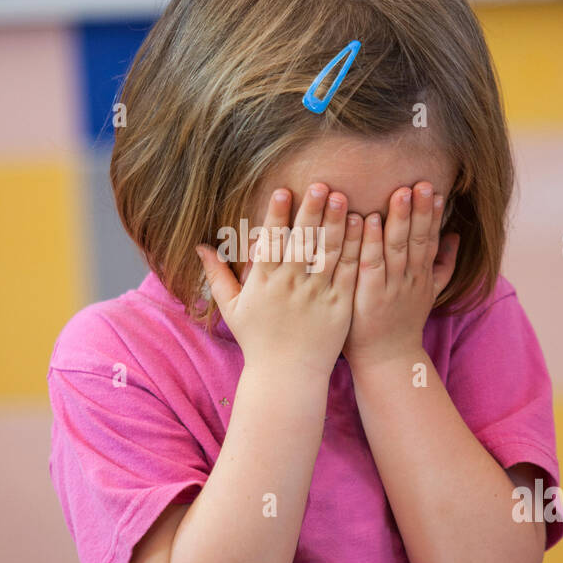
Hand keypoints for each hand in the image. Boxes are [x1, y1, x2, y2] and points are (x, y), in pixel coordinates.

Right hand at [196, 184, 361, 379]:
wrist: (286, 377)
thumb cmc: (257, 341)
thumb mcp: (231, 308)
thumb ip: (216, 276)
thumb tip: (200, 247)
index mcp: (264, 283)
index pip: (271, 243)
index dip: (277, 216)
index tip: (283, 191)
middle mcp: (290, 286)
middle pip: (302, 242)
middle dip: (311, 212)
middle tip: (321, 185)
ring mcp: (317, 296)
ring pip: (328, 253)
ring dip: (335, 224)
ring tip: (343, 198)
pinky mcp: (339, 306)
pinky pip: (348, 273)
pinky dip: (355, 249)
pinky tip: (362, 228)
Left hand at [342, 182, 459, 369]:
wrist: (387, 359)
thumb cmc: (401, 323)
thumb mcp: (429, 293)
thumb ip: (443, 265)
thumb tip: (456, 235)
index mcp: (423, 276)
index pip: (431, 240)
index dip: (433, 215)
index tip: (435, 188)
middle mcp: (410, 279)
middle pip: (418, 239)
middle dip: (420, 210)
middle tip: (421, 182)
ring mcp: (391, 287)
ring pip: (397, 248)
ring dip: (399, 219)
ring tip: (400, 192)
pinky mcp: (369, 295)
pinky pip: (371, 264)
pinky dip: (370, 241)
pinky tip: (367, 220)